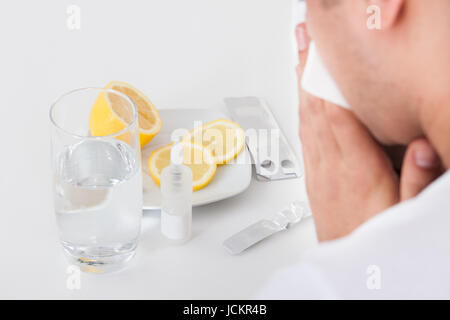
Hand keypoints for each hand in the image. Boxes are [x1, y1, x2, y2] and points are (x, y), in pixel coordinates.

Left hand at [295, 23, 442, 240]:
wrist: (347, 264)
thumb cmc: (373, 240)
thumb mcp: (406, 214)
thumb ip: (417, 180)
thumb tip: (421, 145)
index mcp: (353, 169)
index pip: (334, 113)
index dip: (324, 78)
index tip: (320, 52)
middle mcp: (329, 165)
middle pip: (313, 107)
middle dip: (307, 69)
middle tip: (302, 40)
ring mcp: (317, 168)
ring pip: (306, 117)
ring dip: (300, 84)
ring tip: (298, 57)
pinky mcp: (314, 174)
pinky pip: (306, 133)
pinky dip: (303, 108)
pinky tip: (303, 97)